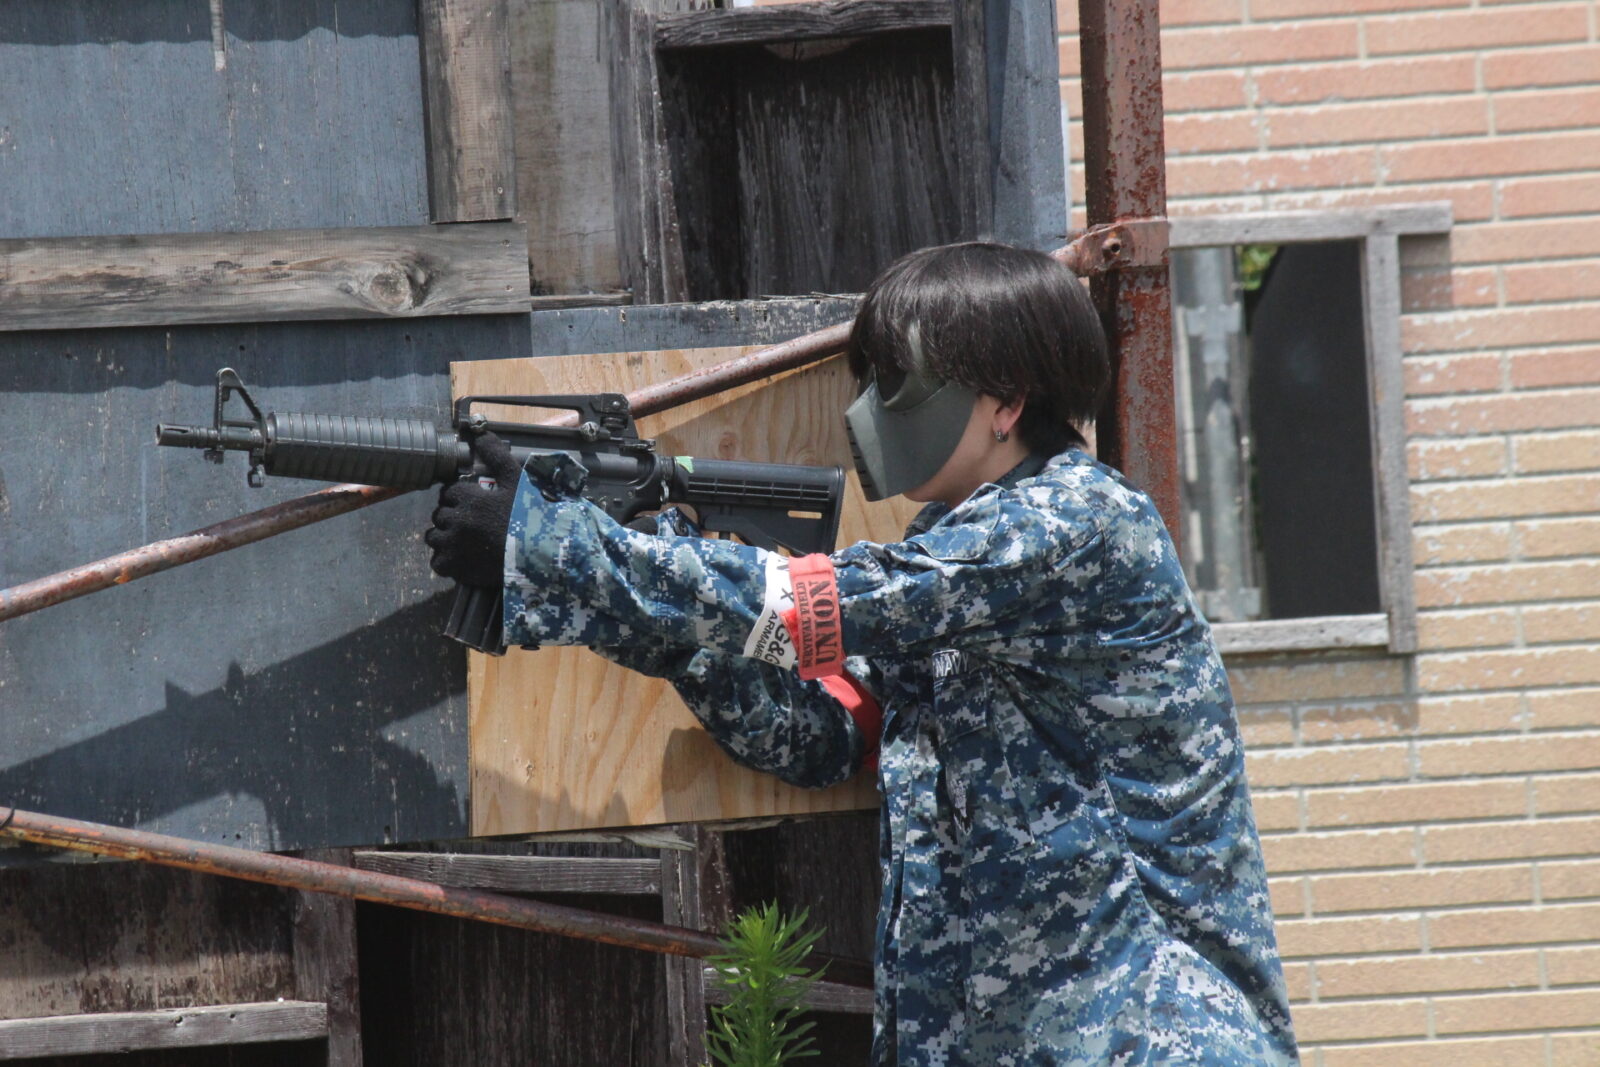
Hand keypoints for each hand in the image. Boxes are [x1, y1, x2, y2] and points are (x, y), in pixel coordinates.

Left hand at [425, 431, 522, 586]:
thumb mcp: (517, 480)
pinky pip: (438, 562)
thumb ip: (496, 457)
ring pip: (434, 537)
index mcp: (467, 497)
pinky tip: (464, 559)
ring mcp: (453, 544)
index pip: (449, 492)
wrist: (541, 554)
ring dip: (446, 538)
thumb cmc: (530, 516)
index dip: (460, 498)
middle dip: (453, 517)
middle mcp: (456, 519)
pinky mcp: (455, 567)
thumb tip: (481, 434)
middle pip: (440, 514)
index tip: (474, 505)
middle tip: (473, 524)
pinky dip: (448, 561)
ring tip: (465, 542)